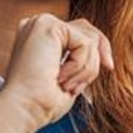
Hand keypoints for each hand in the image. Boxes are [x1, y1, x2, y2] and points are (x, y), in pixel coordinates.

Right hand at [0, 14, 114, 131]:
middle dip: (100, 53)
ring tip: (65, 84)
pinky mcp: (47, 25)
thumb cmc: (41, 103)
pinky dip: (80, 66)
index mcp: (39, 38)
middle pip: (87, 29)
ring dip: (86, 69)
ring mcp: (41, 23)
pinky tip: (60, 77)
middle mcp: (38, 26)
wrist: (23, 109)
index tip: (109, 67)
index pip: (78, 32)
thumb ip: (80, 60)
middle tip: (100, 72)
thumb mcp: (68, 78)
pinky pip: (85, 42)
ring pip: (89, 38)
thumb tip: (103, 55)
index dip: (97, 49)